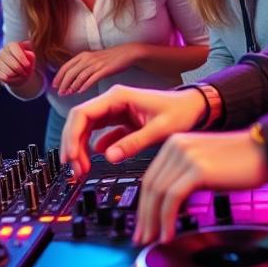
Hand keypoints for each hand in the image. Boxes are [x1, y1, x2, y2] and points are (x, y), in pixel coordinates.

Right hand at [0, 41, 35, 85]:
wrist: (20, 73)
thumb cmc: (25, 63)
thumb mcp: (31, 58)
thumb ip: (31, 55)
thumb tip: (29, 54)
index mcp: (11, 45)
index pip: (14, 48)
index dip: (21, 57)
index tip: (28, 65)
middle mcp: (2, 52)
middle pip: (11, 61)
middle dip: (20, 69)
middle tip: (25, 73)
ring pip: (8, 71)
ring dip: (17, 75)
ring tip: (20, 75)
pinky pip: (3, 77)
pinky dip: (11, 80)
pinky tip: (13, 78)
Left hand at [52, 44, 138, 95]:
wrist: (126, 52)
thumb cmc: (109, 58)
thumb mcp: (93, 59)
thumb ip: (82, 67)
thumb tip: (72, 80)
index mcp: (82, 55)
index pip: (66, 66)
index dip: (59, 77)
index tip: (54, 86)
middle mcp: (87, 58)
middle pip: (70, 72)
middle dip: (63, 84)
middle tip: (60, 93)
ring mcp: (96, 64)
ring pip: (79, 76)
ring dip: (72, 86)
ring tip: (68, 94)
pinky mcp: (105, 69)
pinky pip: (92, 78)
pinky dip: (85, 85)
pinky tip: (80, 91)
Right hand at [59, 85, 205, 176]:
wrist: (196, 107)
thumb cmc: (181, 112)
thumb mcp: (160, 129)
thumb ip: (134, 142)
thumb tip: (108, 156)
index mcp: (118, 97)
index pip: (82, 113)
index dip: (72, 135)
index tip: (71, 157)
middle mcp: (113, 101)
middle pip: (80, 121)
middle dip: (73, 145)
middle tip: (75, 169)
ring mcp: (115, 110)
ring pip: (87, 128)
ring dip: (81, 148)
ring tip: (83, 169)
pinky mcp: (120, 121)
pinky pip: (99, 133)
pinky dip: (93, 147)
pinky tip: (97, 160)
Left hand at [133, 130, 267, 244]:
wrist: (266, 151)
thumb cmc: (241, 162)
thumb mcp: (204, 165)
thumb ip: (185, 178)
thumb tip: (171, 207)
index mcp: (175, 143)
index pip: (151, 177)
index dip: (144, 203)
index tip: (143, 223)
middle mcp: (176, 146)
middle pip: (150, 186)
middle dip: (144, 215)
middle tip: (142, 237)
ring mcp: (185, 156)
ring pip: (159, 194)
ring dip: (154, 222)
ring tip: (153, 240)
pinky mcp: (197, 169)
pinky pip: (173, 198)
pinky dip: (167, 220)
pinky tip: (168, 235)